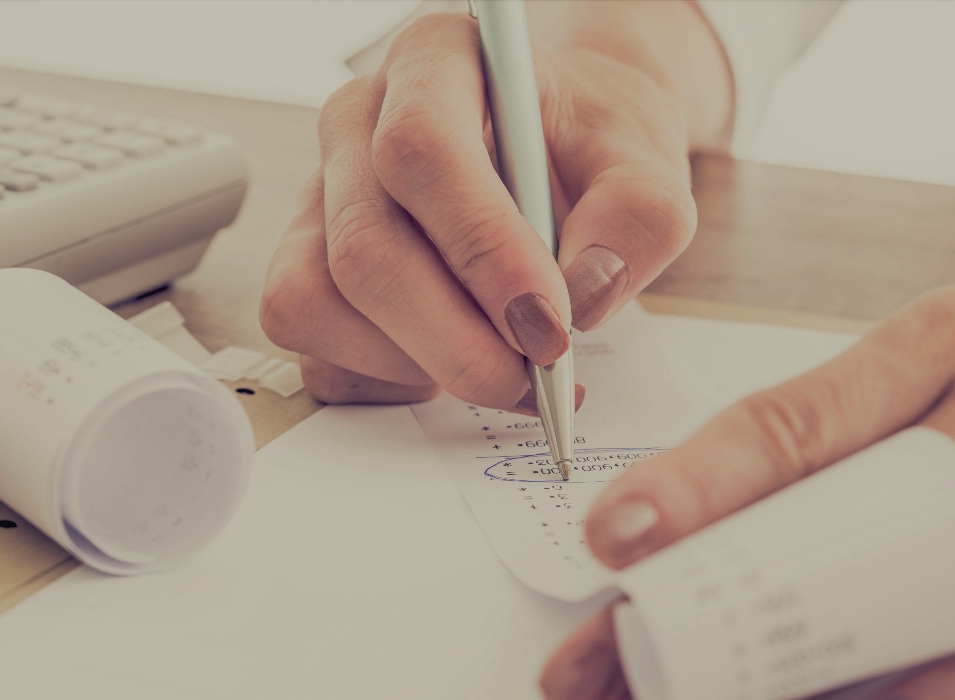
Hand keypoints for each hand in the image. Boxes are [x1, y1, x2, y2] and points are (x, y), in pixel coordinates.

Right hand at [259, 2, 729, 410]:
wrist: (564, 153)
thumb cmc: (592, 146)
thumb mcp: (649, 160)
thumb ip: (639, 216)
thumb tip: (584, 293)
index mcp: (434, 62)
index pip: (422, 150)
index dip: (483, 252)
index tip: (548, 326)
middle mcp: (356, 123)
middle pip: (365, 247)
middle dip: (456, 341)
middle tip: (534, 380)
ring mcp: (318, 199)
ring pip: (319, 301)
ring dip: (417, 363)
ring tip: (500, 366)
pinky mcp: (306, 267)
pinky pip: (313, 343)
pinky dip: (383, 378)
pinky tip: (448, 364)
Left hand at [541, 267, 954, 699]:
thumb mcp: (945, 358)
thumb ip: (844, 427)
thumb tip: (701, 525)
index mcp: (944, 342)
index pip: (798, 417)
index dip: (698, 481)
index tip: (614, 539)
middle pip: (839, 520)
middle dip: (707, 608)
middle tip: (606, 673)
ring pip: (924, 592)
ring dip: (794, 671)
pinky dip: (954, 697)